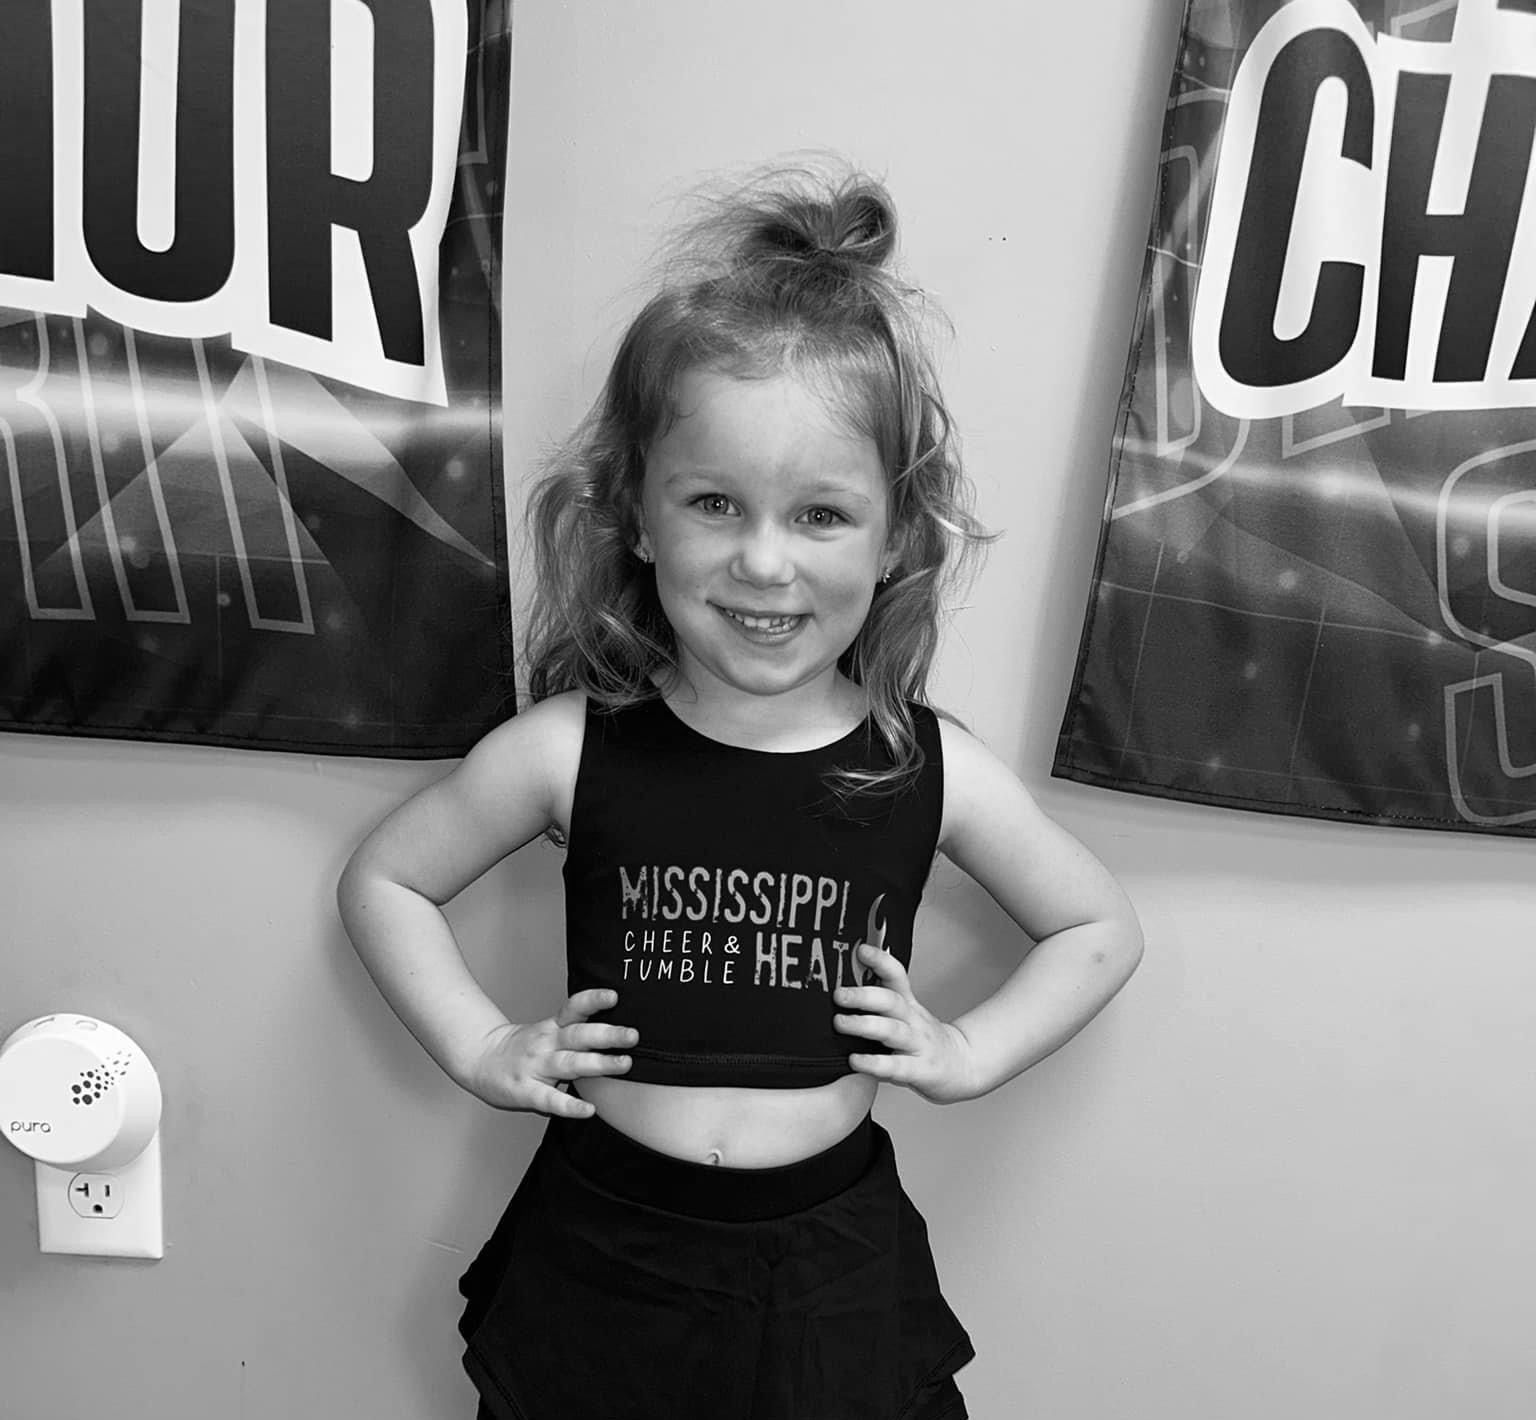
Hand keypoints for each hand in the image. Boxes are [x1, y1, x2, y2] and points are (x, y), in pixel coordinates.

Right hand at [462, 989, 635, 1117]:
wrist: (479, 1059)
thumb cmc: (521, 1048)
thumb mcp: (548, 1031)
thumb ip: (577, 1032)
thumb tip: (618, 1033)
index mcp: (552, 1027)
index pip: (574, 1008)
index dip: (593, 1000)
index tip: (614, 997)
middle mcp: (546, 1043)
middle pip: (579, 1035)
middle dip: (608, 1035)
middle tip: (633, 1035)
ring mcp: (536, 1067)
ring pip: (570, 1063)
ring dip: (598, 1063)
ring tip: (624, 1064)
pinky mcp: (526, 1092)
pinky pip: (551, 1099)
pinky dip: (570, 1105)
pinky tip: (588, 1109)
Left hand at [833, 943, 979, 1103]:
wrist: (961, 1064)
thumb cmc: (924, 1039)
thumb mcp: (907, 1014)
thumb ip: (879, 1003)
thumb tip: (843, 989)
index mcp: (908, 1004)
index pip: (897, 976)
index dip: (881, 961)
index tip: (861, 951)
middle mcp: (913, 1020)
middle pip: (891, 1001)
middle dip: (864, 995)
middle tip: (839, 995)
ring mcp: (917, 1044)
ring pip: (892, 1030)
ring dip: (864, 1025)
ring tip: (840, 1023)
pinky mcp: (918, 1070)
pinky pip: (895, 1066)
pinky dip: (874, 1063)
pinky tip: (856, 1060)